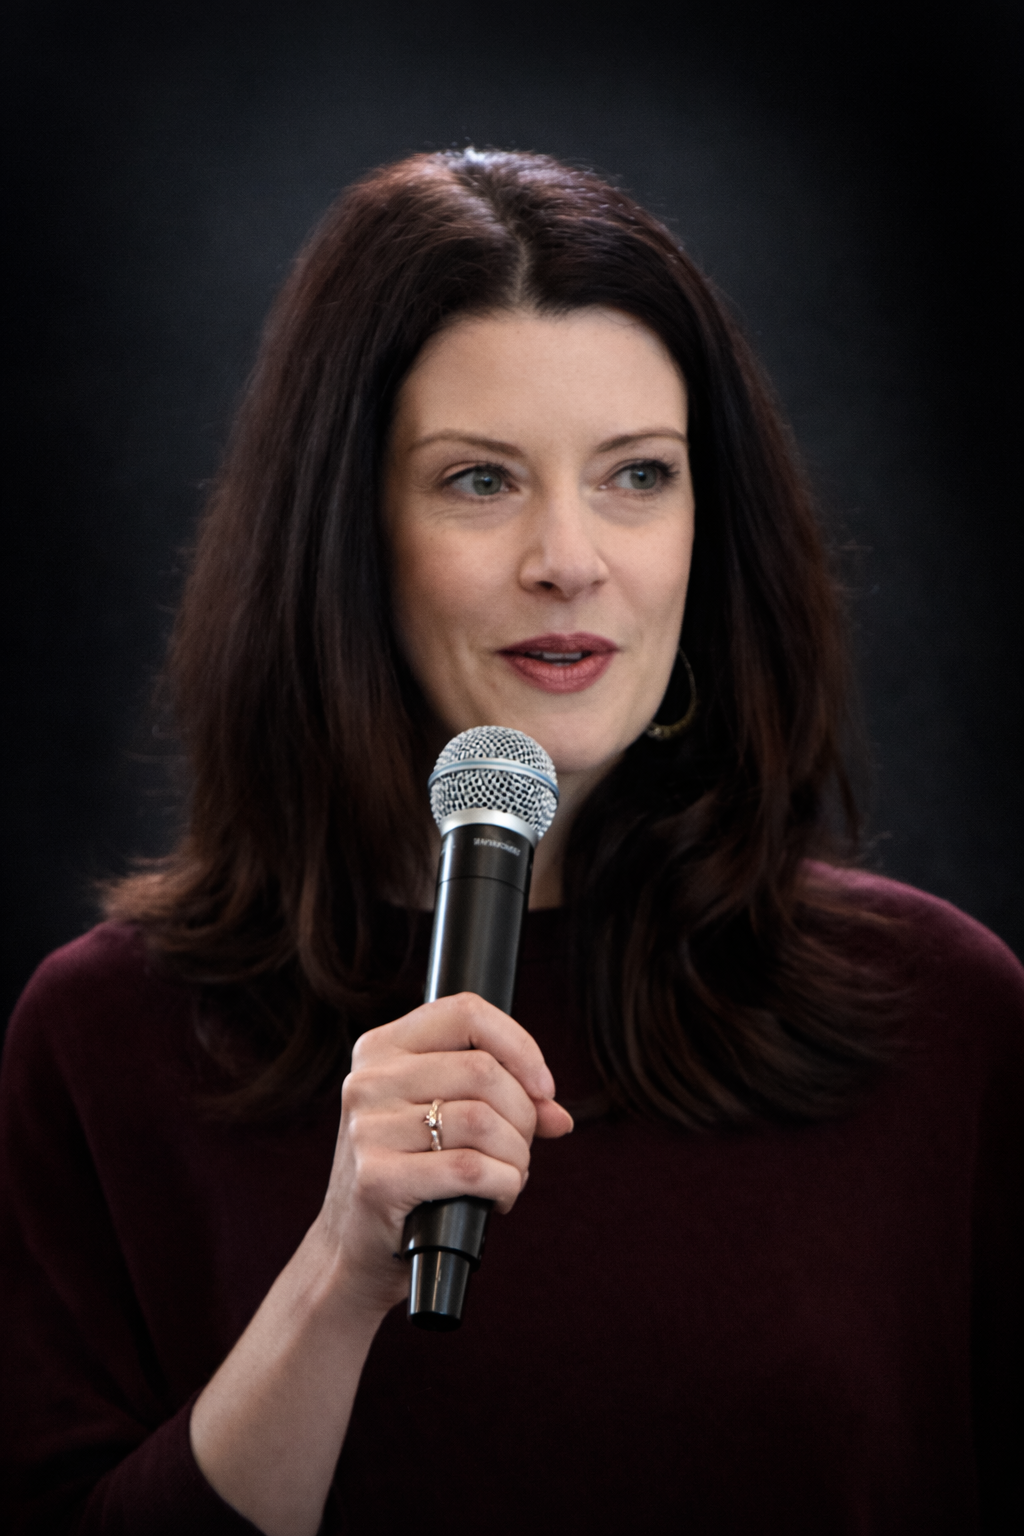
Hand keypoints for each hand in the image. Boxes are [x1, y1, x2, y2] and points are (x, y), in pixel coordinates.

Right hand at [315, 992, 573, 1318]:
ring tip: (510, 1176)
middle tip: (522, 1148)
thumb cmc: (411, 1176)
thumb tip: (558, 1115)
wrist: (354, 1251)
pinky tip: (499, 1200)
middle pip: (483, 1071)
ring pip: (483, 1121)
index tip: (543, 1088)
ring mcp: (367, 1128)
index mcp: (382, 1048)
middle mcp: (368, 1080)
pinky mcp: (376, 1178)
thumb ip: (502, 1103)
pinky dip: (504, 1185)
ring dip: (517, 1156)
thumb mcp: (446, 1123)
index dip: (519, 1045)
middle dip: (524, 1115)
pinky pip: (471, 1169)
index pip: (464, 1012)